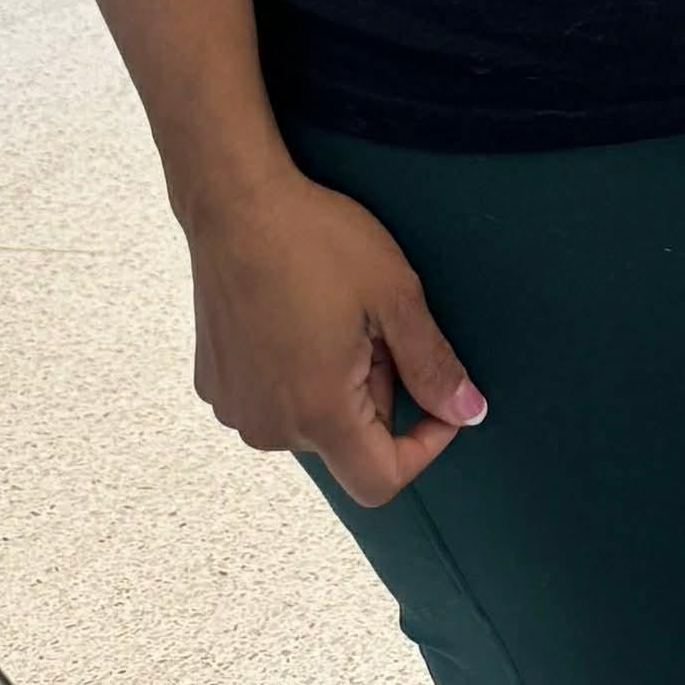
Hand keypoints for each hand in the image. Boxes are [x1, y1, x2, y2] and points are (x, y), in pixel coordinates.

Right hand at [186, 164, 485, 508]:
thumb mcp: (394, 296)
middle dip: (378, 393)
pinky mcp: (215, 385)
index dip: (424, 446)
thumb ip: (432, 364)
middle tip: (374, 324)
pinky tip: (294, 317)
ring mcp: (237, 408)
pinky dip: (295, 374)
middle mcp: (270, 427)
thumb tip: (469, 412)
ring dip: (336, 384)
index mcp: (320, 412)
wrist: (236, 203)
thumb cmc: (317, 241)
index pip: (381, 481)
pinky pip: (271, 400)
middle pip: (347, 443)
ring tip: (332, 316)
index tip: (438, 397)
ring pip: (310, 421)